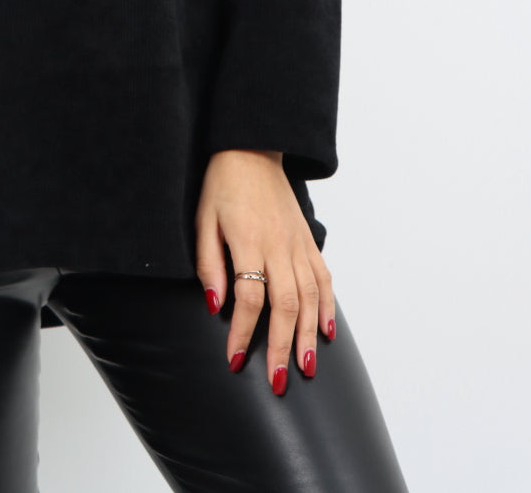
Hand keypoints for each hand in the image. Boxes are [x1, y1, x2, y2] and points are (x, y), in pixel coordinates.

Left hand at [194, 149, 334, 393]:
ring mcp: (298, 244)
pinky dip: (328, 307)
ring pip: (310, 298)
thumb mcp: (203, 219)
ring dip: (307, 336)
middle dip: (281, 347)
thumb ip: (209, 263)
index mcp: (249, 241)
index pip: (249, 298)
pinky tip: (325, 332)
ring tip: (305, 368)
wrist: (251, 149)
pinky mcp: (308, 241)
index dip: (242, 332)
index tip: (234, 359)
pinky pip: (323, 279)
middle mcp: (279, 246)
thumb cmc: (222, 184)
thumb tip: (215, 305)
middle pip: (286, 305)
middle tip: (277, 382)